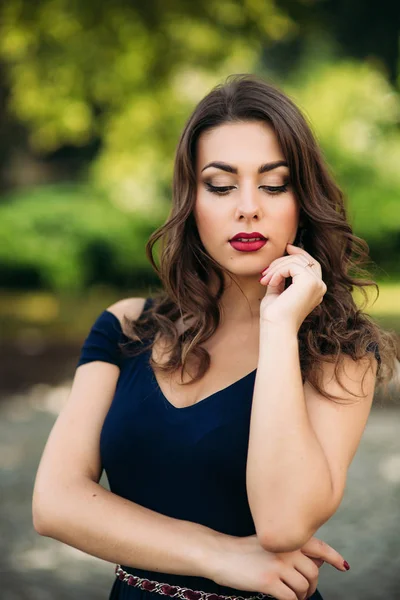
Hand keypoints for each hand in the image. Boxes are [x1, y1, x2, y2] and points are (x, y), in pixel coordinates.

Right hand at [210, 533, 347, 599]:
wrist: (220, 554)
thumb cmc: (244, 551)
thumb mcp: (270, 543)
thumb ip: (292, 550)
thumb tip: (318, 563)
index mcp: (287, 537)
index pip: (318, 546)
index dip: (334, 557)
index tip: (344, 566)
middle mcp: (285, 549)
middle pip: (313, 572)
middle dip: (311, 586)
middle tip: (303, 593)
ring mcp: (278, 564)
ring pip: (303, 587)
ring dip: (300, 596)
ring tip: (292, 597)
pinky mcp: (269, 581)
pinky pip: (291, 598)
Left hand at [259, 244, 326, 331]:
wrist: (275, 327)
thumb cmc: (274, 315)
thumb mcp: (277, 291)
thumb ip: (280, 277)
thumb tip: (277, 264)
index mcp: (315, 290)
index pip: (311, 264)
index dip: (300, 253)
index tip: (287, 247)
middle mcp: (320, 286)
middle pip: (305, 260)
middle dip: (284, 259)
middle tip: (266, 270)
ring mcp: (317, 283)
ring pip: (296, 261)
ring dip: (276, 267)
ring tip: (264, 280)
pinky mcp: (310, 282)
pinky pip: (292, 266)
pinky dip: (278, 271)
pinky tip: (271, 282)